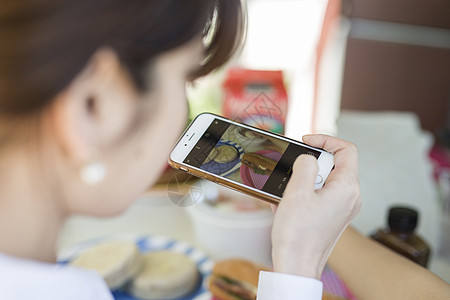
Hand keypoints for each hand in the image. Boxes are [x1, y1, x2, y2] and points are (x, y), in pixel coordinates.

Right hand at [271, 134, 360, 278]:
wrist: (296, 266)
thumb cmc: (298, 235)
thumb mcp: (297, 191)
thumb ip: (304, 165)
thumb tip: (307, 158)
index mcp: (347, 188)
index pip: (347, 149)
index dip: (326, 139)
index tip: (306, 142)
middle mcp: (350, 197)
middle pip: (334, 164)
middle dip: (310, 164)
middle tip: (294, 173)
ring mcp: (343, 208)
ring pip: (325, 180)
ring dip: (303, 180)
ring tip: (288, 192)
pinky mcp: (333, 216)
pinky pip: (320, 194)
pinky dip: (304, 193)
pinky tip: (287, 202)